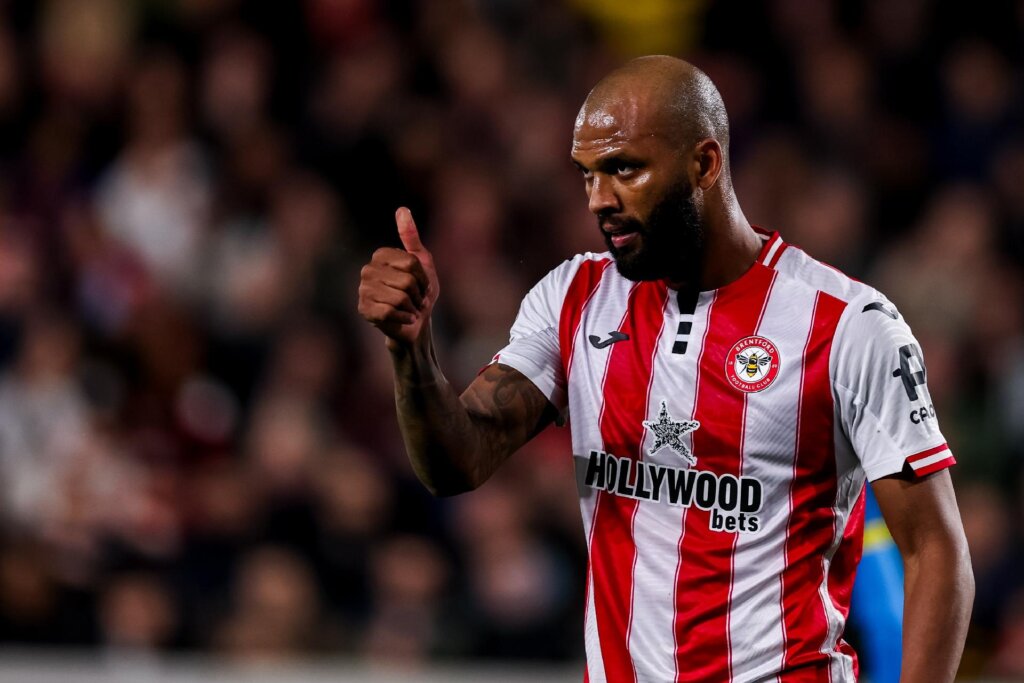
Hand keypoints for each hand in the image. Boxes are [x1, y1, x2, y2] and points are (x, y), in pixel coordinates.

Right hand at [358, 208, 439, 350]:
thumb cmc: (421, 292)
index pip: (410, 263)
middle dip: (418, 294)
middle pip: (406, 281)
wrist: (417, 323)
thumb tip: (402, 209)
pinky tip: (403, 319)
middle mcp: (367, 270)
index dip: (423, 278)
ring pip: (399, 297)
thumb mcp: (422, 262)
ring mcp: (363, 290)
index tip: (422, 284)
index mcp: (380, 256)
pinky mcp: (364, 310)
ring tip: (409, 309)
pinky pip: (390, 313)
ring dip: (412, 307)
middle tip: (416, 300)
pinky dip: (404, 318)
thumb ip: (411, 237)